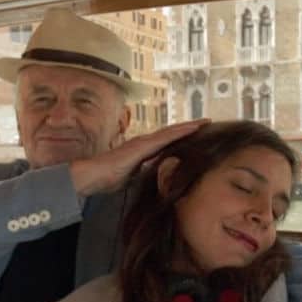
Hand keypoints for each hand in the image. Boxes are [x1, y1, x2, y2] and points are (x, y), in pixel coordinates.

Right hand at [69, 119, 207, 195]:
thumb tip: (153, 179)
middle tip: (207, 122)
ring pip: (171, 132)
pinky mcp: (143, 145)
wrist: (93, 175)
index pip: (166, 142)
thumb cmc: (107, 178)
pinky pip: (166, 137)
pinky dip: (180, 132)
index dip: (181, 137)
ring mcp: (144, 142)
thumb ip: (142, 174)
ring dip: (188, 126)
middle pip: (171, 133)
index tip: (196, 134)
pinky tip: (192, 128)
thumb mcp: (132, 177)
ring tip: (205, 122)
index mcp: (143, 150)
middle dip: (188, 128)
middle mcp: (144, 142)